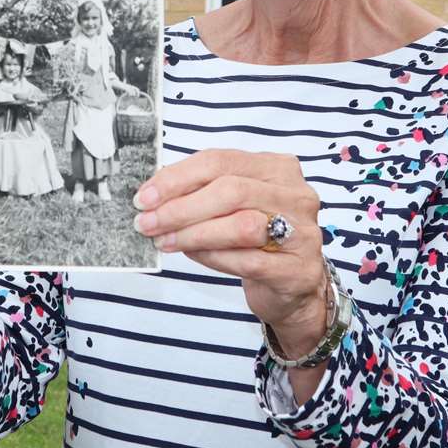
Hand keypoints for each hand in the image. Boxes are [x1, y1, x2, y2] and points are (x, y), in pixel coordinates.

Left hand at [132, 150, 327, 353]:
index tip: (145, 197)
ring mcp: (302, 233)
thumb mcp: (234, 206)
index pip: (220, 161)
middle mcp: (295, 195)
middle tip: (147, 222)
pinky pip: (248, 261)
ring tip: (165, 241)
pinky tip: (193, 255)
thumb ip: (203, 193)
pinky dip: (213, 257)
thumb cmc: (259, 240)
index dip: (177, 178)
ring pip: (240, 225)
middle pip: (231, 190)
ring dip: (194, 233)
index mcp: (277, 168)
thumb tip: (154, 196)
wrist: (294, 287)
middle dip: (181, 207)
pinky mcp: (297, 270)